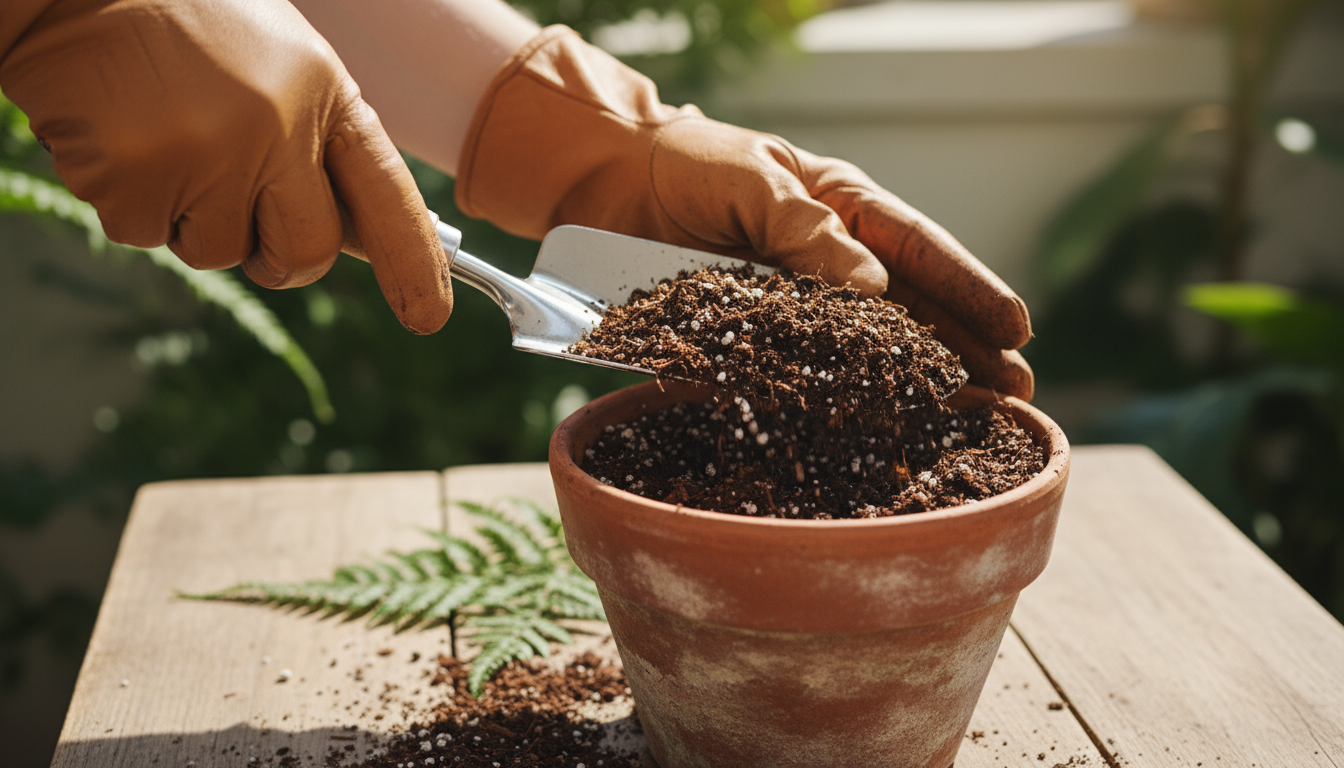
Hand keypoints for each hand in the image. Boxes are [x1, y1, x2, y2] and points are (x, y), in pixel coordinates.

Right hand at [0, 0, 451, 332]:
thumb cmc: (186, 24)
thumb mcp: (281, 69)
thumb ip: (315, 148)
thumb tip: (348, 243)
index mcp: (324, 92)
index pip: (388, 193)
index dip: (413, 260)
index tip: (429, 315)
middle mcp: (278, 127)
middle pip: (305, 253)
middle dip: (281, 260)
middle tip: (244, 223)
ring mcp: (208, 155)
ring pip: (218, 252)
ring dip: (190, 217)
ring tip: (166, 137)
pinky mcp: (138, 179)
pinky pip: (146, 235)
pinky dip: (130, 202)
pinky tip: (122, 138)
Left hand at [456, 27, 1031, 397]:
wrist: (608, 184)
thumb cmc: (687, 165)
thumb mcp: (752, 179)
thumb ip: (804, 228)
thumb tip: (872, 288)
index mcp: (842, 209)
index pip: (920, 249)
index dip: (970, 290)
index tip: (1017, 330)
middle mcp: (829, 261)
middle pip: (912, 309)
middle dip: (966, 350)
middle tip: (1016, 396)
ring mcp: (794, 305)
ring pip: (868, 350)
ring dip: (916, 385)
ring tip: (970, 420)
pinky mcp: (753, 339)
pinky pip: (804, 372)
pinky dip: (838, 402)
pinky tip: (871, 429)